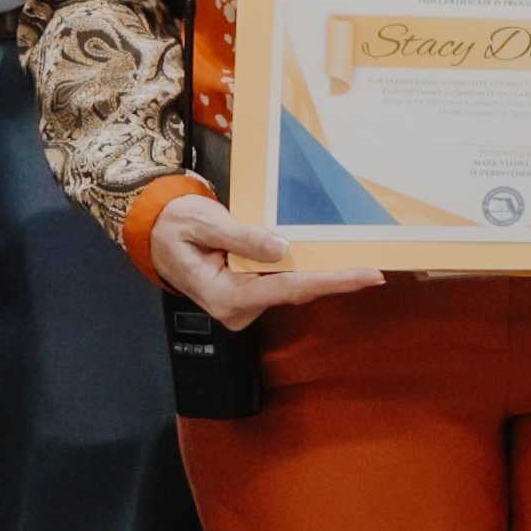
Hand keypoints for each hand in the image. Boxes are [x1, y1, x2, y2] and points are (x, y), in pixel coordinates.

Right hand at [146, 190, 387, 327]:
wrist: (154, 234)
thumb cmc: (174, 226)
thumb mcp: (204, 223)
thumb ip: (243, 237)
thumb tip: (283, 248)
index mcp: (224, 296)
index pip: (288, 287)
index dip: (331, 280)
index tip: (367, 276)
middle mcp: (237, 308)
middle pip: (297, 290)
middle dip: (335, 279)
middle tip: (377, 270)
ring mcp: (244, 304)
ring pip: (293, 286)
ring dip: (323, 273)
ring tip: (359, 262)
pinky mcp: (250, 294)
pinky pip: (284, 281)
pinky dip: (306, 269)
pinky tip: (330, 259)